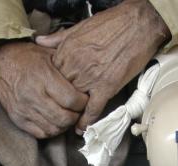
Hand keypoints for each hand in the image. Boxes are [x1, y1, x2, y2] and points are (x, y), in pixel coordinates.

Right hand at [0, 42, 87, 138]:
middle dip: (75, 117)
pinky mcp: (18, 119)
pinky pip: (41, 134)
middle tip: (78, 111)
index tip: (85, 100)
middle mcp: (33, 95)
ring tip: (67, 116)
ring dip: (64, 126)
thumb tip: (86, 77)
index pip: (71, 99)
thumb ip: (66, 65)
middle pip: (64, 118)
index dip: (83, 103)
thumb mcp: (48, 53)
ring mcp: (24, 109)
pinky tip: (55, 122)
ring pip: (54, 128)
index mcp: (43, 76)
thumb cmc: (27, 58)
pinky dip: (51, 131)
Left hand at [36, 0, 169, 132]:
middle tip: (58, 110)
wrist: (138, 24)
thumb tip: (40, 42)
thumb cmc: (112, 23)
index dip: (51, 86)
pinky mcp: (106, 87)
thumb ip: (58, 37)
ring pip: (74, 102)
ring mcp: (90, 78)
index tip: (51, 93)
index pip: (51, 76)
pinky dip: (86, 121)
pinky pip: (92, 109)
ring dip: (71, 113)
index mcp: (67, 51)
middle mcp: (76, 66)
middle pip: (60, 91)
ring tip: (67, 122)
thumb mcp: (79, 26)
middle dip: (59, 101)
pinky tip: (81, 129)